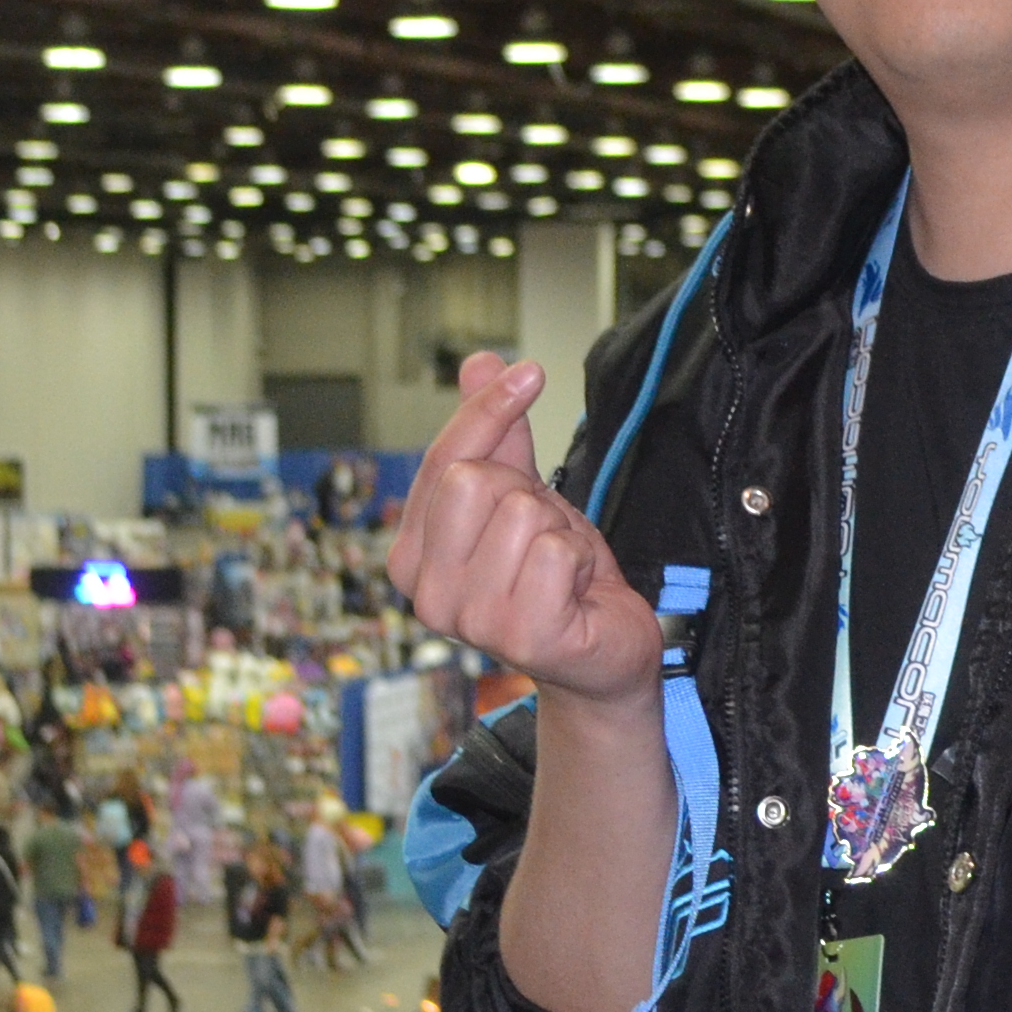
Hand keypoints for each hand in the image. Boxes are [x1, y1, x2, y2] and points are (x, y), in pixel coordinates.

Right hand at [384, 355, 663, 709]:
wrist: (601, 652)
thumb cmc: (555, 577)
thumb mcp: (521, 495)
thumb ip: (495, 435)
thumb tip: (479, 360)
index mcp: (410, 557)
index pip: (445, 458)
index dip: (490, 409)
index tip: (531, 372)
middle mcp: (426, 594)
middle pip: (478, 480)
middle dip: (528, 494)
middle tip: (542, 536)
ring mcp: (471, 621)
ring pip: (523, 513)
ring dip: (559, 532)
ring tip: (559, 569)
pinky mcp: (522, 636)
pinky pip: (557, 552)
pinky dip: (580, 561)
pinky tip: (574, 592)